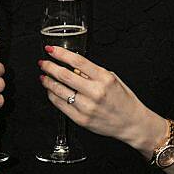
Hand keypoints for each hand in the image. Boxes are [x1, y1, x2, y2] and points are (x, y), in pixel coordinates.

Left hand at [39, 45, 165, 153]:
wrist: (131, 123)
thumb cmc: (123, 100)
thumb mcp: (112, 79)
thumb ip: (92, 73)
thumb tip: (73, 68)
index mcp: (104, 78)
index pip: (77, 61)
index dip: (61, 53)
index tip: (51, 50)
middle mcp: (95, 92)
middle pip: (64, 75)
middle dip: (49, 66)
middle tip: (42, 62)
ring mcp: (86, 107)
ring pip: (59, 91)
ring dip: (48, 82)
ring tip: (44, 76)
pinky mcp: (80, 119)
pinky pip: (60, 105)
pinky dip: (53, 96)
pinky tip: (51, 91)